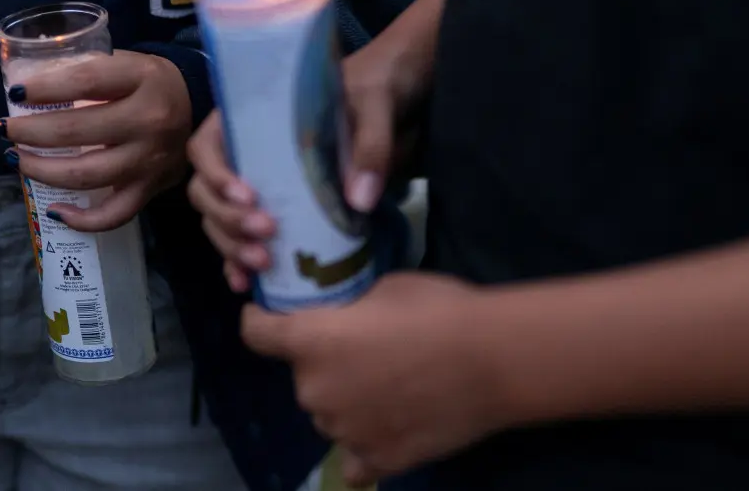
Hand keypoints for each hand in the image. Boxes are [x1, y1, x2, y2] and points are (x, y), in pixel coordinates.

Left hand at [0, 50, 191, 231]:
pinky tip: (54, 211)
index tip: (16, 93)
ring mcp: (150, 159)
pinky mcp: (151, 188)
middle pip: (76, 131)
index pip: (84, 82)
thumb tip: (29, 86)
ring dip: (41, 170)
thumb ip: (86, 69)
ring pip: (85, 175)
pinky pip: (114, 214)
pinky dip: (81, 220)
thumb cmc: (151, 82)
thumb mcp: (127, 62)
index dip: (44, 89)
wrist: (200, 107)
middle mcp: (148, 120)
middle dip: (30, 132)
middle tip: (7, 129)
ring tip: (17, 160)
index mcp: (142, 79)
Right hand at [187, 41, 425, 291]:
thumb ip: (370, 144)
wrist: (397, 101)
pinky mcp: (276, 209)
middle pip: (206, 192)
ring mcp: (257, 184)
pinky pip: (243, 239)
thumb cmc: (374, 90)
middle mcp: (245, 152)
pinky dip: (240, 263)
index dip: (216, 174)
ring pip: (219, 220)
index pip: (207, 146)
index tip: (249, 195)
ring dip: (232, 246)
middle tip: (267, 232)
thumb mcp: (375, 105)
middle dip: (228, 219)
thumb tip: (359, 200)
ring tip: (264, 263)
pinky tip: (249, 284)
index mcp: (252, 117)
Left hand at [243, 273, 500, 486]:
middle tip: (367, 352)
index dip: (260, 323)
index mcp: (311, 342)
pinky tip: (387, 429)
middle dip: (325, 364)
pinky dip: (365, 445)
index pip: (256, 334)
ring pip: (331, 414)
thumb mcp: (384, 288)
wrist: (493, 359)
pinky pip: (356, 459)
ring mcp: (344, 432)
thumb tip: (348, 320)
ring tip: (393, 387)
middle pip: (303, 377)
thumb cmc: (438, 310)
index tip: (268, 319)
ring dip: (348, 402)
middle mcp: (315, 391)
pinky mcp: (378, 460)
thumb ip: (350, 310)